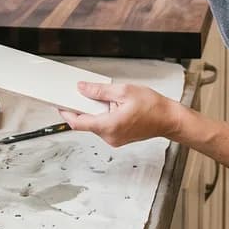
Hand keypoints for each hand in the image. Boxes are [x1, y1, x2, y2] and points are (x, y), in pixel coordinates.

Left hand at [60, 82, 181, 147]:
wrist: (169, 119)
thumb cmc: (152, 106)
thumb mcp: (123, 91)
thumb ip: (99, 91)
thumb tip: (82, 88)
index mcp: (108, 125)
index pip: (77, 123)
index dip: (65, 113)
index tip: (59, 104)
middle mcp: (109, 136)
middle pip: (86, 123)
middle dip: (83, 108)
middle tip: (84, 94)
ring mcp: (114, 140)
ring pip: (95, 124)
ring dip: (96, 111)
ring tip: (109, 100)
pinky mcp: (118, 138)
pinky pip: (104, 126)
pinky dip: (104, 116)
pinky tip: (114, 107)